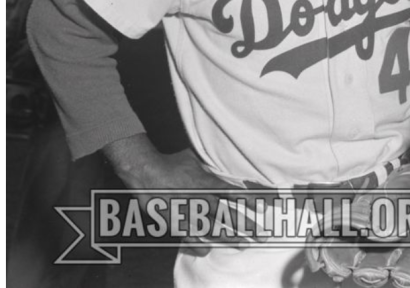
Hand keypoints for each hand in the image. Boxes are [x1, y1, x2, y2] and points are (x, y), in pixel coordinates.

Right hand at [105, 135, 255, 254]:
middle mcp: (199, 199)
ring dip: (227, 238)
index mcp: (206, 183)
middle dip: (244, 226)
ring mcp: (186, 213)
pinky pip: (188, 236)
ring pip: (210, 229)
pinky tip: (207, 249)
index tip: (264, 207)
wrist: (145, 171)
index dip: (249, 201)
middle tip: (260, 235)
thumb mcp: (196, 160)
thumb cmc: (172, 162)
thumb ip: (210, 168)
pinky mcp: (173, 222)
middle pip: (226, 216)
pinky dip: (198, 244)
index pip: (233, 193)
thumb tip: (225, 166)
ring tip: (242, 245)